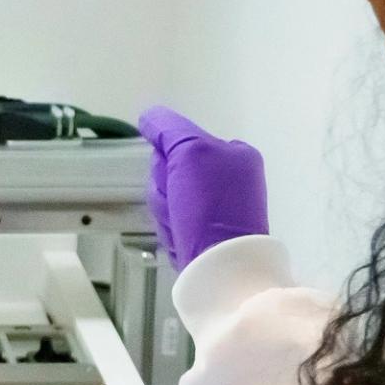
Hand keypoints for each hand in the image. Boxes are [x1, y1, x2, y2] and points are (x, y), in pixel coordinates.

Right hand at [138, 106, 268, 269]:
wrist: (221, 267)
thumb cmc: (210, 204)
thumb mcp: (190, 151)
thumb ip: (167, 128)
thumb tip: (148, 116)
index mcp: (236, 155)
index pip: (179, 141)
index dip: (167, 158)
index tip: (175, 175)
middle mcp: (230, 178)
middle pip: (169, 169)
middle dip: (164, 187)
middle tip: (178, 203)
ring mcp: (217, 208)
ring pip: (166, 196)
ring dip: (165, 210)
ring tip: (180, 225)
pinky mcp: (205, 233)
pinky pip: (171, 220)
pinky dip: (170, 229)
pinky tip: (182, 239)